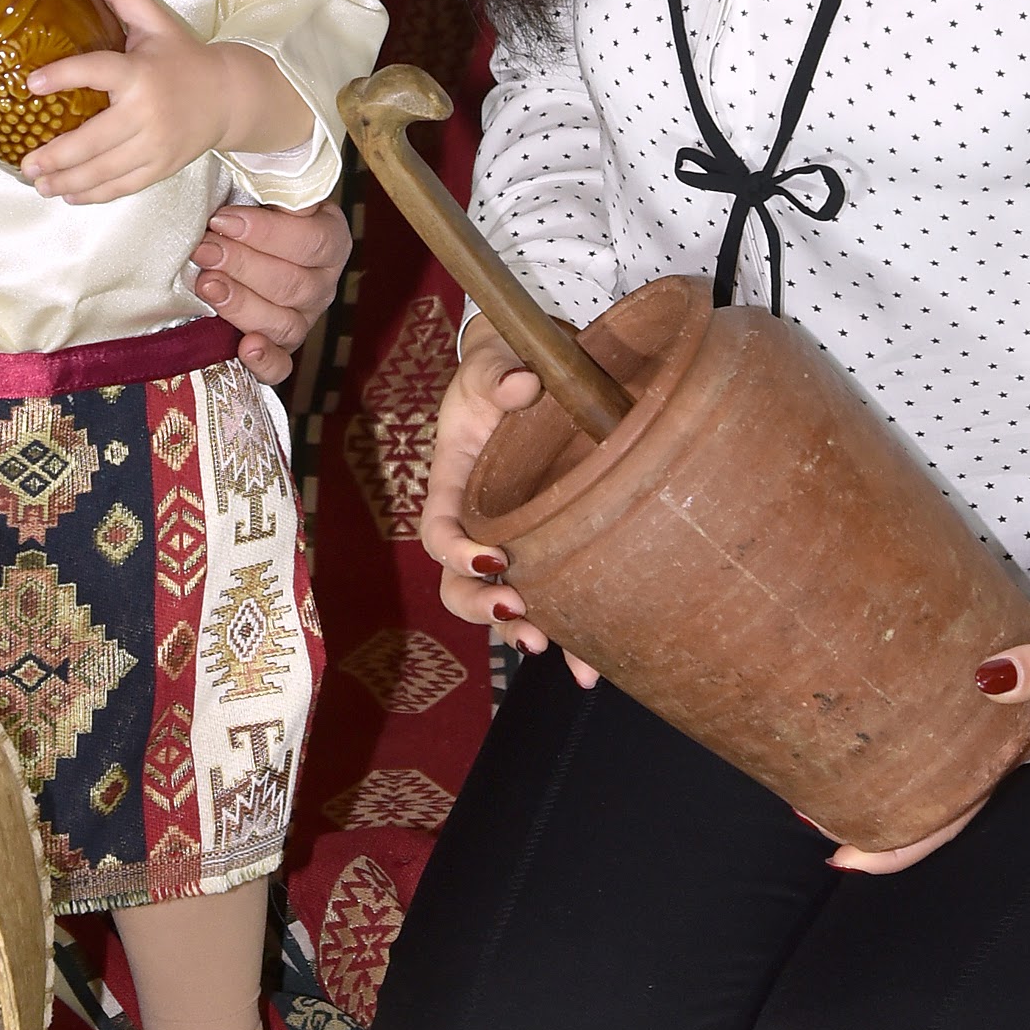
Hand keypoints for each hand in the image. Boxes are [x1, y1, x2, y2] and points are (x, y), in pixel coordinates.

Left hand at [17, 0, 304, 203]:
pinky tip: (70, 194)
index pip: (97, 72)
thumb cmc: (184, 58)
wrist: (229, 97)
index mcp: (140, 73)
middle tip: (25, 162)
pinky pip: (123, 186)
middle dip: (56, 155)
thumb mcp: (157, 22)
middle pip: (93, 140)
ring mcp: (155, 145)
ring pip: (105, 170)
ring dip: (68, 180)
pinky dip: (95, 194)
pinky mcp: (161, 167)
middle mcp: (147, 113)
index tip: (31, 84)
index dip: (63, 76)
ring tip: (39, 183)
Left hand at [187, 196, 347, 383]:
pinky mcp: (280, 348)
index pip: (311, 242)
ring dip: (243, 305)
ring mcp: (303, 318)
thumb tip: (255, 158)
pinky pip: (281, 366)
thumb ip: (267, 180)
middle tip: (204, 250)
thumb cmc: (245, 208)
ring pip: (285, 323)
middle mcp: (322, 282)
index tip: (222, 219)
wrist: (232, 241)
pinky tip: (245, 347)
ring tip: (207, 285)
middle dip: (244, 266)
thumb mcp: (260, 187)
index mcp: (328, 238)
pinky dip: (264, 361)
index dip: (266, 233)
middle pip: (294, 284)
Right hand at [417, 327, 598, 685]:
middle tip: (518, 613)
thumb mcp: (492, 363)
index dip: (455, 550)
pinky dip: (568, 637)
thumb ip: (498, 372)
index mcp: (455, 483)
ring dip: (521, 631)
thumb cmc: (505, 368)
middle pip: (458, 582)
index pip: (438, 529)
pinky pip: (551, 601)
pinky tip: (591, 666)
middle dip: (483, 607)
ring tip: (550, 647)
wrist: (538, 371)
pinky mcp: (551, 549)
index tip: (491, 557)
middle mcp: (479, 522)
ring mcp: (513, 541)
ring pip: (501, 603)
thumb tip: (520, 384)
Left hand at [824, 582, 1029, 874]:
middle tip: (805, 809)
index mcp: (1015, 751)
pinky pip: (937, 699)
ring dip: (882, 760)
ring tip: (817, 760)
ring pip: (928, 750)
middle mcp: (994, 741)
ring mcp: (988, 710)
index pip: (951, 812)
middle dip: (870, 809)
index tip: (843, 859)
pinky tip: (867, 696)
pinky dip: (904, 705)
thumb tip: (989, 676)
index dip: (900, 843)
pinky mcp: (985, 670)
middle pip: (927, 791)